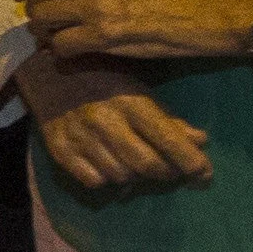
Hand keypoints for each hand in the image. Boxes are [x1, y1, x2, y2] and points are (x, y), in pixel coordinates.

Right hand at [15, 53, 213, 187]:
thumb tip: (201, 141)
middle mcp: (106, 122)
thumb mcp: (138, 87)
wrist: (47, 70)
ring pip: (120, 177)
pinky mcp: (60, 150)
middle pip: (146, 166)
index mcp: (130, 101)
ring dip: (136, 176)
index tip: (205, 175)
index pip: (168, 140)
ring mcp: (81, 138)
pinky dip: (107, 178)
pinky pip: (93, 181)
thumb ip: (167, 117)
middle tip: (173, 170)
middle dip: (167, 173)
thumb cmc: (102, 74)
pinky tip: (110, 164)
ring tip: (138, 163)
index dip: (191, 163)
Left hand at [18, 0, 252, 60]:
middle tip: (42, 25)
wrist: (205, 9)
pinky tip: (71, 53)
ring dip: (43, 33)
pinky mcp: (103, 35)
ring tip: (55, 39)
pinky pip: (61, 46)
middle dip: (34, 12)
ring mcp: (95, 5)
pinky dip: (61, 52)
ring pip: (43, 20)